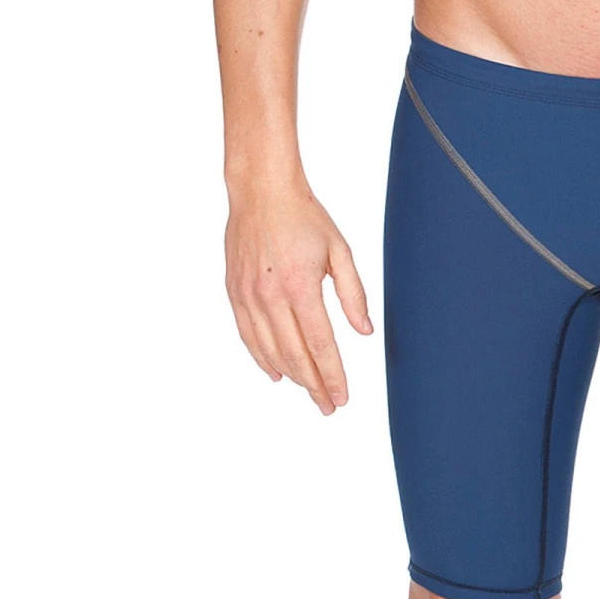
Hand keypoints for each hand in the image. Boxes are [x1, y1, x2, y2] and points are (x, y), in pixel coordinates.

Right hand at [224, 180, 372, 413]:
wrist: (262, 192)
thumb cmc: (305, 217)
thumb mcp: (340, 250)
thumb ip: (353, 293)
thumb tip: (365, 331)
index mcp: (301, 286)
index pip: (319, 344)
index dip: (332, 375)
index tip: (342, 397)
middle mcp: (270, 296)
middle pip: (294, 355)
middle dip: (314, 385)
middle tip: (329, 405)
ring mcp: (248, 296)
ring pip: (270, 351)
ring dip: (291, 376)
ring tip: (310, 392)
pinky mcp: (234, 293)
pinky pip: (248, 336)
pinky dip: (262, 359)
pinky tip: (277, 374)